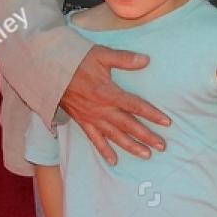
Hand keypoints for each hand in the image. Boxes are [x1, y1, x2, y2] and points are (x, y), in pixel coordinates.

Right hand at [59, 46, 169, 165]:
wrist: (50, 71)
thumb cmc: (76, 60)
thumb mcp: (101, 55)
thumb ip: (124, 58)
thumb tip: (145, 60)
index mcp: (108, 92)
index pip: (135, 106)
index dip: (152, 114)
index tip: (167, 122)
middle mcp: (101, 109)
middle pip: (128, 125)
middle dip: (146, 136)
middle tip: (162, 146)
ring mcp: (92, 118)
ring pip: (114, 136)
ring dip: (131, 146)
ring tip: (146, 155)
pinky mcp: (82, 122)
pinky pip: (95, 140)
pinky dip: (104, 151)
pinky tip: (114, 161)